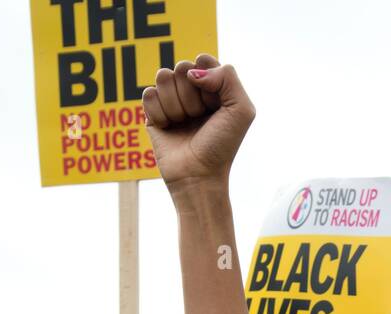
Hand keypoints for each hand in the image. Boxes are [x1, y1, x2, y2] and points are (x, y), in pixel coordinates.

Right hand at [142, 56, 254, 190]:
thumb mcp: (241, 110)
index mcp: (212, 87)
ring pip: (163, 76)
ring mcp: (171, 100)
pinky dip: (160, 114)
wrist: (198, 176)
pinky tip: (169, 129)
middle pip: (182, 67)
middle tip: (199, 119)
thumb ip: (227, 76)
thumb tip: (192, 72)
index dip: (208, 81)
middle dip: (192, 96)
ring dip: (176, 105)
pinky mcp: (153, 112)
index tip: (215, 106)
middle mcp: (191, 91)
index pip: (202, 59)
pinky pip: (148, 94)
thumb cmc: (221, 146)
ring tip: (184, 125)